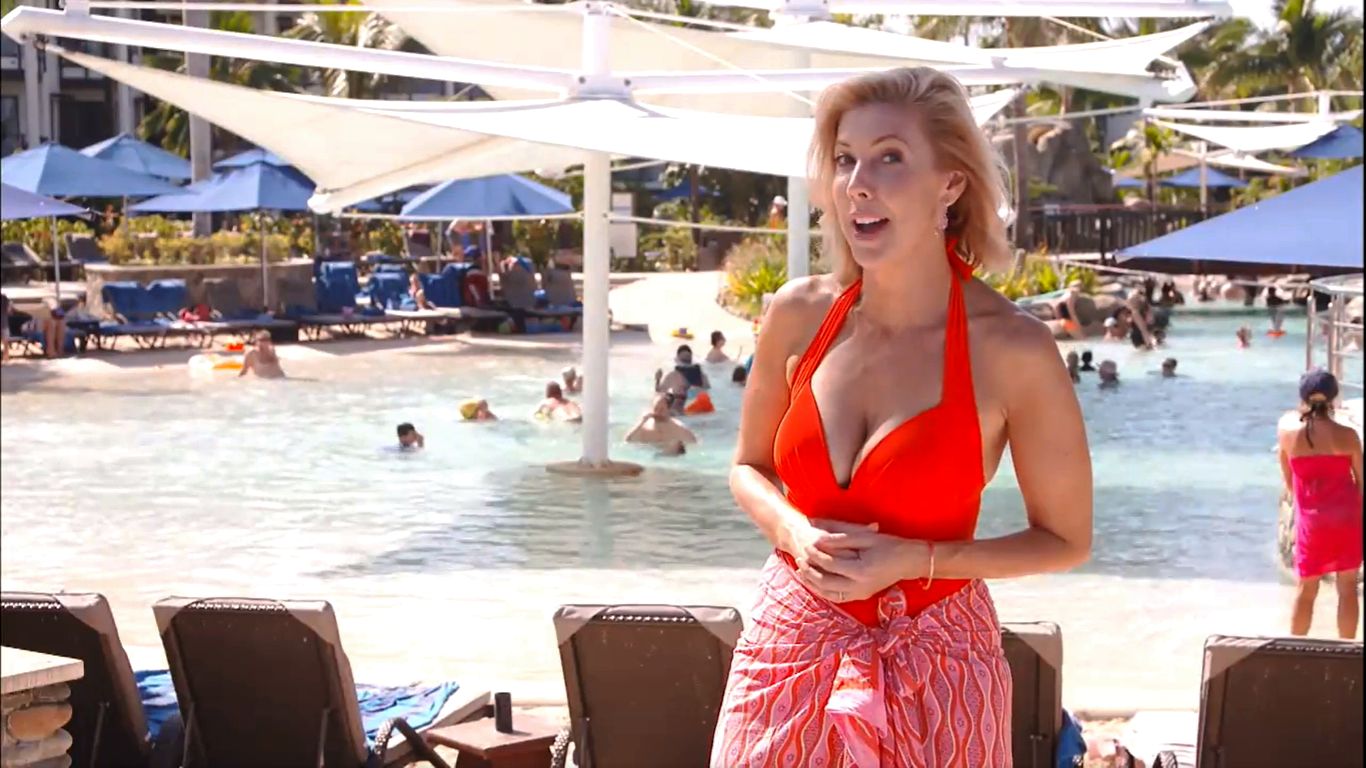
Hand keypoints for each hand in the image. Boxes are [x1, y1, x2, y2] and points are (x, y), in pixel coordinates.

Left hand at [797, 520, 922, 602]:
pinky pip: (836, 598)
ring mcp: (861, 594)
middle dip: (809, 571)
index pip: (830, 563)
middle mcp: (860, 587)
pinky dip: (823, 591)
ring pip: (829, 594)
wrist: (908, 561)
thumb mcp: (865, 538)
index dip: (816, 554)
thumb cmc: (888, 545)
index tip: (806, 544)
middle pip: (825, 582)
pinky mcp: (861, 596)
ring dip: (813, 583)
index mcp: (861, 570)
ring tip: (801, 570)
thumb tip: (818, 540)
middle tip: (799, 558)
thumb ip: (841, 539)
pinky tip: (814, 582)